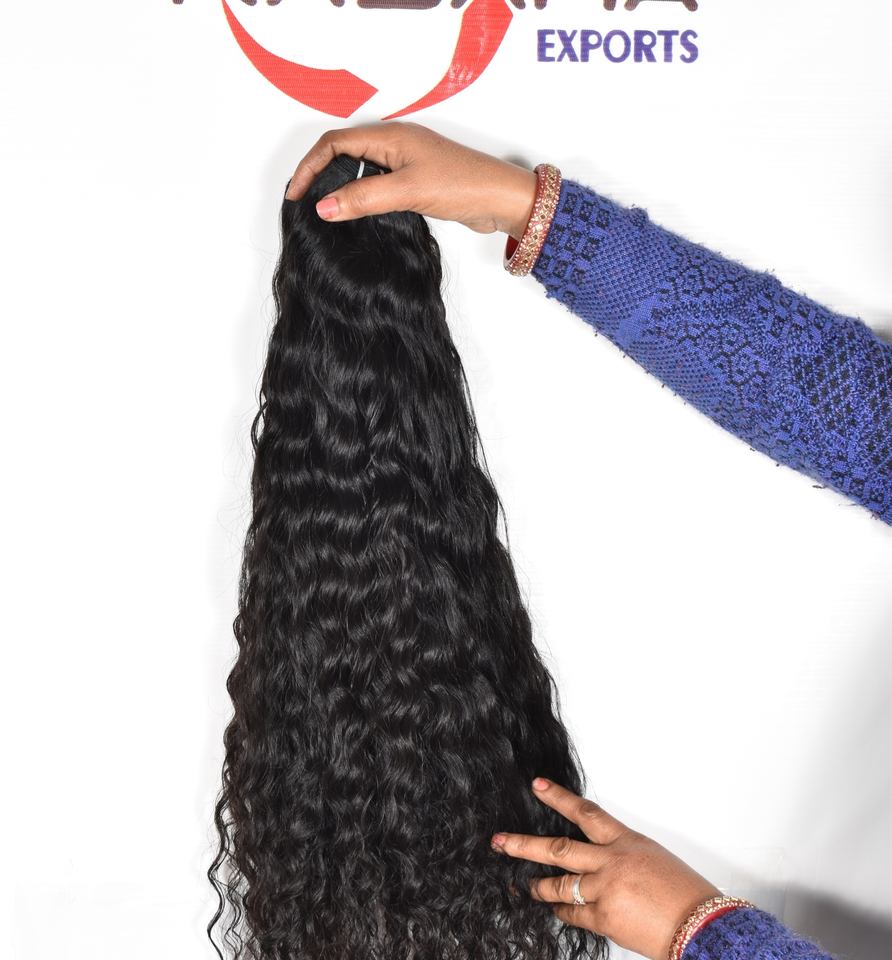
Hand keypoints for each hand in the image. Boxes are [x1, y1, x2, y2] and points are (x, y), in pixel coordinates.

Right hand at [283, 121, 537, 239]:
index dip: (310, 167)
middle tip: (303, 202)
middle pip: (343, 152)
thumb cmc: (463, 185)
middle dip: (319, 174)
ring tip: (325, 211)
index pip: (335, 144)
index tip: (297, 196)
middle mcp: (395, 145)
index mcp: (390, 137)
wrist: (501, 199)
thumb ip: (364, 198)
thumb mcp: (407, 191)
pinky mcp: (415, 181)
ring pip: (360, 170)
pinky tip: (358, 215)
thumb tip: (324, 207)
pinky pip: (377, 184)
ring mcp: (405, 163)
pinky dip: (361, 197)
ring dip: (340, 187)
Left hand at [491, 778, 720, 959]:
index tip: (537, 785)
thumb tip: (600, 862)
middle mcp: (610, 862)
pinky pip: (572, 914)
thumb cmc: (685, 893)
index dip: (558, 797)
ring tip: (524, 884)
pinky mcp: (604, 919)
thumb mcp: (653, 858)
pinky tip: (553, 910)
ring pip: (558, 885)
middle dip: (523, 844)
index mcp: (625, 841)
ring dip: (538, 886)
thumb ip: (621, 856)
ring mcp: (604, 890)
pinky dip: (561, 912)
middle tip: (499, 841)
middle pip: (557, 848)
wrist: (703, 926)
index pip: (585, 812)